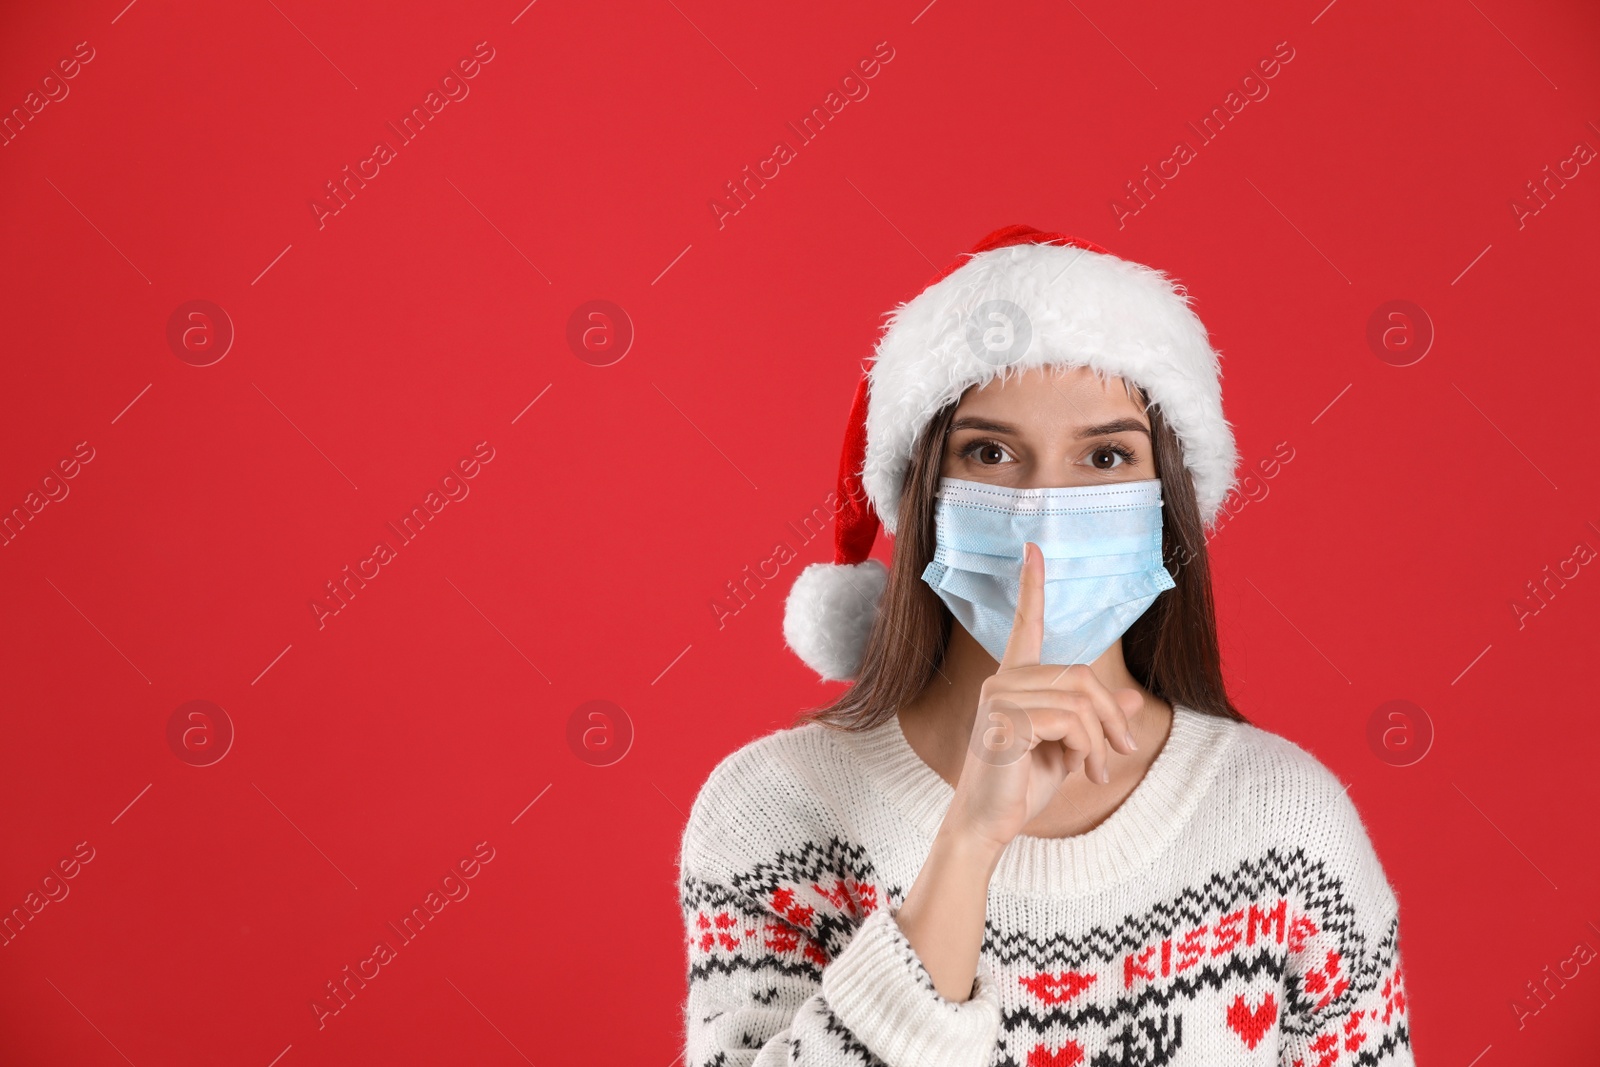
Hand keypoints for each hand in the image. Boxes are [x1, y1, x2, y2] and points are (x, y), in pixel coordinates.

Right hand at [944, 541, 1144, 852]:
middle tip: (1120, 753)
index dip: (1032, 587)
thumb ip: (1094, 721)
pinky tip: (1078, 770)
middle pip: (1081, 676)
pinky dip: (1087, 748)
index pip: (1025, 626)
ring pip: (1080, 700)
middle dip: (1110, 718)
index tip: (1034, 548)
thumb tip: (1131, 699)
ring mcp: (999, 698)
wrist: (988, 826)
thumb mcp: (1069, 751)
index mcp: (1014, 682)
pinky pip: (1070, 721)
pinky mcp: (1004, 721)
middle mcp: (1003, 681)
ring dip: (1100, 740)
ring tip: (1095, 770)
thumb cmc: (1020, 787)